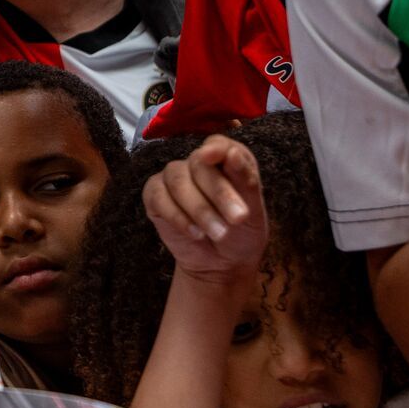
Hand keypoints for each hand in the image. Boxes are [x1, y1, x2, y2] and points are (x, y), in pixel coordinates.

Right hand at [143, 135, 267, 285]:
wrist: (222, 263)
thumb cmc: (242, 232)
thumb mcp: (253, 209)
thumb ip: (245, 179)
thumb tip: (232, 153)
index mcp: (226, 160)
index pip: (218, 144)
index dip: (216, 149)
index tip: (214, 157)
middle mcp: (197, 164)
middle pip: (199, 164)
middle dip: (219, 193)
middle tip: (237, 219)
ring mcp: (173, 179)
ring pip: (178, 182)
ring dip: (200, 210)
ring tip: (219, 233)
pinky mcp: (155, 196)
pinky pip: (159, 198)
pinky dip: (178, 217)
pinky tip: (196, 234)